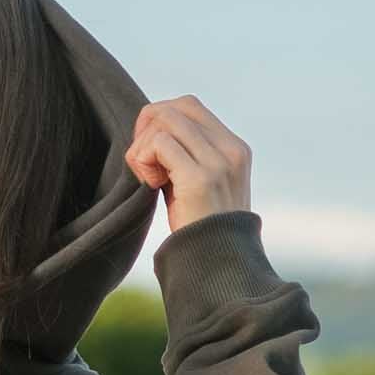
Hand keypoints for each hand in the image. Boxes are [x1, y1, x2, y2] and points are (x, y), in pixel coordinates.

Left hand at [125, 97, 252, 232]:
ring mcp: (218, 162)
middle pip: (176, 108)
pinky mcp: (199, 178)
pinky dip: (143, 158)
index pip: (190, 106)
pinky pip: (160, 143)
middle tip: (140, 162)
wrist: (220, 268)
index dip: (160, 120)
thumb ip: (185, 160)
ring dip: (142, 146)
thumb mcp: (199, 189)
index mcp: (235, 149)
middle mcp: (231, 149)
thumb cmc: (202, 234)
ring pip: (166, 121)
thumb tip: (151, 138)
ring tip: (146, 177)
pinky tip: (148, 184)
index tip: (148, 152)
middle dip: (147, 128)